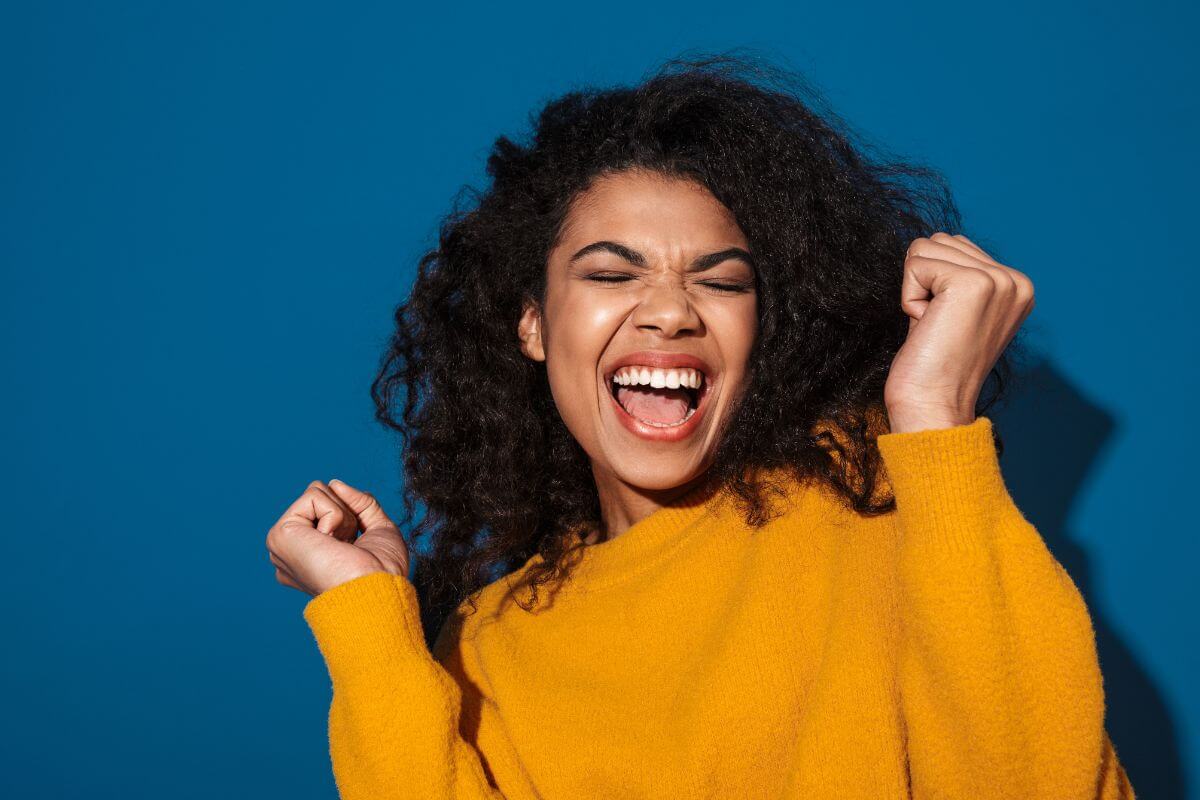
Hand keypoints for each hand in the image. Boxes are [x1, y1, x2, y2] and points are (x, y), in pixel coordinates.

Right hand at [265, 479, 409, 596]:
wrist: (376, 591)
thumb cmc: (382, 572)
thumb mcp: (379, 529)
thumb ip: (361, 503)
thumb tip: (335, 483)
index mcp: (309, 554)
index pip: (328, 509)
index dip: (351, 520)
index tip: (355, 549)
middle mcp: (292, 550)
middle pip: (321, 496)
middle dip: (346, 514)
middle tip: (349, 545)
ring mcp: (283, 542)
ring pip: (316, 492)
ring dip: (341, 515)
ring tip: (340, 545)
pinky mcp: (280, 534)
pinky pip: (314, 496)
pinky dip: (335, 515)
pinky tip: (331, 543)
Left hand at [884, 232, 1034, 432]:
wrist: (934, 405)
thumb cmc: (934, 365)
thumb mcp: (955, 311)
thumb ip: (956, 275)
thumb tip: (936, 242)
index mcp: (1017, 285)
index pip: (954, 245)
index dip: (933, 283)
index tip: (946, 325)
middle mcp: (1015, 280)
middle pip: (939, 241)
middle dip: (923, 283)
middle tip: (937, 327)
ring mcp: (998, 280)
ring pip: (924, 248)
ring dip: (916, 289)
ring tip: (934, 326)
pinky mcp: (973, 284)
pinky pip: (915, 265)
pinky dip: (909, 297)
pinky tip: (927, 326)